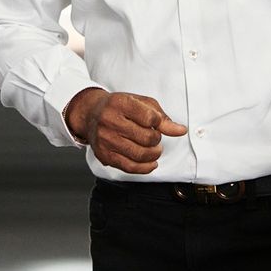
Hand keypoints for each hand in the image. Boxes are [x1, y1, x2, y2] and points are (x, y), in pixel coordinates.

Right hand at [65, 88, 186, 173]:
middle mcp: (110, 120)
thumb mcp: (141, 103)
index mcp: (121, 103)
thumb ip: (162, 117)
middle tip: (155, 138)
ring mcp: (105, 139)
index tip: (157, 124)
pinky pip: (129, 167)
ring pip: (139, 155)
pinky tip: (151, 163)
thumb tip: (180, 130)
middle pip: (147, 138)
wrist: (90, 114)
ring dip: (153, 154)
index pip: (150, 118)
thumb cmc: (119, 107)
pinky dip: (145, 168)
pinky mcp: (104, 155)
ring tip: (154, 149)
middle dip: (157, 140)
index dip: (159, 124)